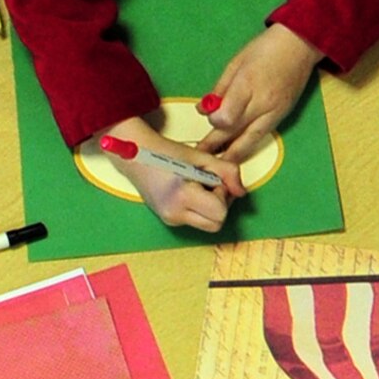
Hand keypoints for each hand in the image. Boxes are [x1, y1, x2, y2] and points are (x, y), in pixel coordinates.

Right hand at [100, 117, 244, 231]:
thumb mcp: (202, 157)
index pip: (220, 213)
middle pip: (216, 225)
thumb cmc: (166, 153)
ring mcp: (171, 220)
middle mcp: (175, 214)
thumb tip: (242, 192)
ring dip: (211, 208)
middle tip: (210, 186)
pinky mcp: (169, 220)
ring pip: (207, 225)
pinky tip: (190, 191)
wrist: (136, 158)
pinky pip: (195, 220)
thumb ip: (228, 172)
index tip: (213, 180)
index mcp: (182, 197)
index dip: (224, 196)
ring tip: (199, 187)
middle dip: (220, 206)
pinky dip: (200, 208)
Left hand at [197, 24, 321, 161]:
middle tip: (200, 154)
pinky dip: (246, 146)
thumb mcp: (235, 64)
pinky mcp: (282, 117)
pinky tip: (235, 153)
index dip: (214, 121)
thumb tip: (204, 110)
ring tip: (216, 165)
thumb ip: (219, 90)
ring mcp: (274, 112)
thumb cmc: (265, 49)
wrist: (300, 45)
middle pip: (234, 133)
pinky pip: (261, 137)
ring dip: (231, 155)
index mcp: (247, 85)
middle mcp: (262, 103)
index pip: (226, 117)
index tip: (210, 117)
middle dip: (215, 145)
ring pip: (249, 142)